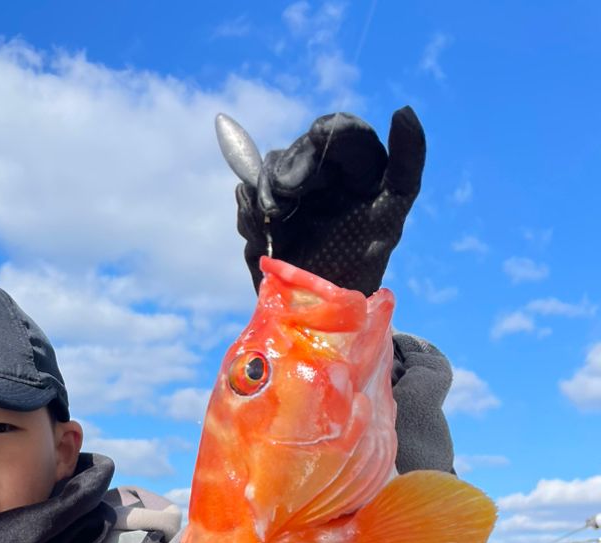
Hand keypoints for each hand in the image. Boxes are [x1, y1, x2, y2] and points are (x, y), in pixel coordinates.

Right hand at [236, 107, 424, 294]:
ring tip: (273, 223)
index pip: (345, 134)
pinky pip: (246, 197)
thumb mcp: (391, 217)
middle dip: (290, 166)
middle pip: (301, 149)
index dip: (332, 131)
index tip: (319, 137)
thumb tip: (405, 111)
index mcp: (357, 173)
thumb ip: (408, 164)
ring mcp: (290, 196)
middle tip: (285, 198)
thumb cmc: (360, 271)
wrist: (318, 318)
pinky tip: (261, 235)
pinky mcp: (262, 216)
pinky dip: (249, 214)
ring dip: (266, 193)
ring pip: (268, 168)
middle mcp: (324, 178)